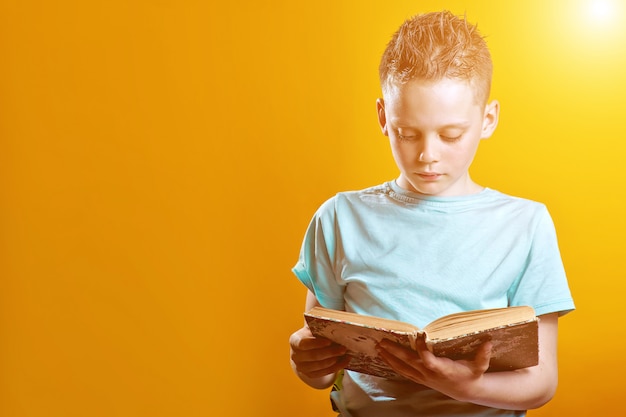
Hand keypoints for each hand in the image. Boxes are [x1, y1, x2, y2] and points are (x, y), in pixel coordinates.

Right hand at [289, 326, 349, 379]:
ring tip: (344, 354)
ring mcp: (301, 367)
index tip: (329, 341)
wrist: (306, 349)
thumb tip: (336, 323)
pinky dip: (336, 367)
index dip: (316, 343)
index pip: (303, 343)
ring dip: (334, 361)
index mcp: (295, 341)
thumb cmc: (312, 335)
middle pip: (313, 356)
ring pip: (319, 366)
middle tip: (343, 348)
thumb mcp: (312, 328)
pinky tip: (344, 361)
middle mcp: (295, 355)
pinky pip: (323, 373)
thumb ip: (320, 326)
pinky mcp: (309, 374)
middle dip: (330, 352)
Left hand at [376, 337, 491, 400]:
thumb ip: (483, 354)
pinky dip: (392, 364)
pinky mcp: (419, 378)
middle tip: (382, 341)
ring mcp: (422, 376)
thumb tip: (488, 341)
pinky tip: (383, 356)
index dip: (422, 347)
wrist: (465, 390)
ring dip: (389, 358)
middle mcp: (429, 373)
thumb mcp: (479, 366)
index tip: (420, 333)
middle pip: (408, 362)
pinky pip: (402, 371)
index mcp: (442, 369)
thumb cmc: (471, 374)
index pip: (427, 358)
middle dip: (394, 352)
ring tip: (378, 347)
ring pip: (402, 368)